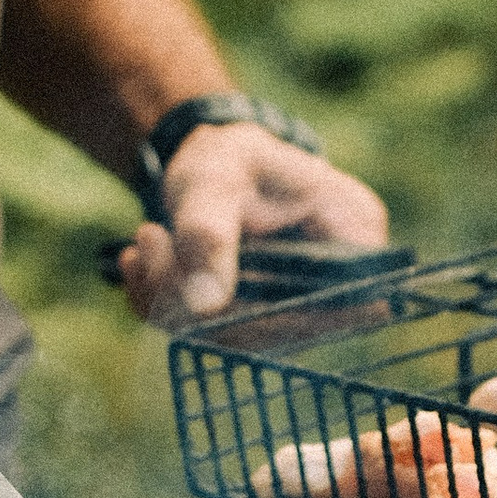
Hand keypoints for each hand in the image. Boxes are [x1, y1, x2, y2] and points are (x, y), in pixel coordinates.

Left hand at [115, 123, 389, 328]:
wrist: (213, 165)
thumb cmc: (229, 158)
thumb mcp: (216, 178)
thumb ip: (209, 233)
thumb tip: (204, 306)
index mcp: (357, 236)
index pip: (345, 304)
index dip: (281, 314)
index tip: (203, 281)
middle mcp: (337, 284)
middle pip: (280, 328)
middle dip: (204, 298)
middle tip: (149, 240)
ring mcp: (299, 310)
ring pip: (236, 338)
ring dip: (174, 300)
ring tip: (145, 240)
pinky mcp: (259, 325)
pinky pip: (209, 337)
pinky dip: (165, 306)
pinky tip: (139, 263)